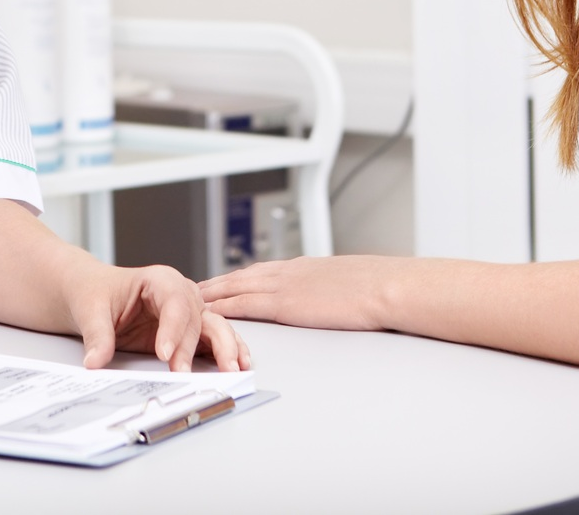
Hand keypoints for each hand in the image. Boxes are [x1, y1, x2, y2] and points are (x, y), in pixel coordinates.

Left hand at [65, 264, 250, 372]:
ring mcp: (188, 313)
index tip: (164, 354)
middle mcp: (180, 294)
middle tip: (184, 371)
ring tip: (232, 370)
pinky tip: (237, 366)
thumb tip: (95, 361)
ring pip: (214, 327)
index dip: (172, 327)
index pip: (173, 301)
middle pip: (196, 317)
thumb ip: (97, 336)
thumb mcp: (90, 311)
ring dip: (225, 348)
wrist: (95, 295)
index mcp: (159, 280)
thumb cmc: (96, 294)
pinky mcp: (188, 333)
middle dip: (193, 345)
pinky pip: (213, 340)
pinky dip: (227, 352)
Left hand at [200, 255, 402, 331]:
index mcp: (305, 267)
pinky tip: (209, 310)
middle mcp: (289, 272)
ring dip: (213, 291)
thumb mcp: (349, 283)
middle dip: (218, 281)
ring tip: (193, 297)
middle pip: (243, 275)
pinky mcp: (284, 303)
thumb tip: (332, 297)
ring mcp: (285, 286)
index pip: (263, 270)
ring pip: (237, 286)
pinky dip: (223, 305)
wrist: (385, 287)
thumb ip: (332, 288)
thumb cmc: (378, 288)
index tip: (225, 279)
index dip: (241, 276)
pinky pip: (244, 303)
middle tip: (196, 286)